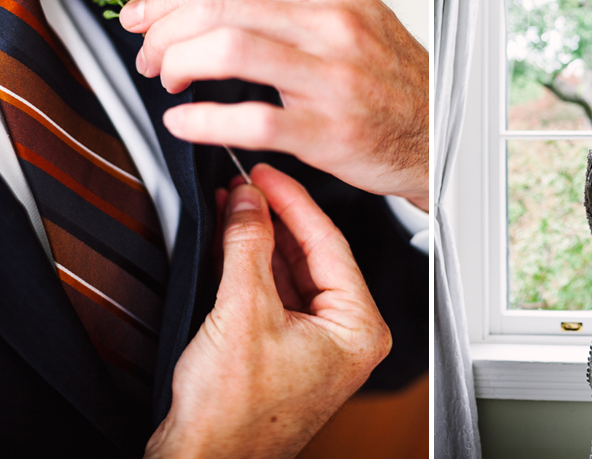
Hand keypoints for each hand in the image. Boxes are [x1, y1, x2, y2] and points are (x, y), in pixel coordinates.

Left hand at [120, 0, 428, 210]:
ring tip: (166, 80)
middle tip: (149, 53)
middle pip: (220, 8)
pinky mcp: (330, 130)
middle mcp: (337, 24)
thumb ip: (286, 9)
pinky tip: (183, 123)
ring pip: (228, 50)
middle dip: (164, 30)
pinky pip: (250, 119)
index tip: (146, 15)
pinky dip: (203, 120)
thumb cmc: (389, 82)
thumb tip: (207, 8)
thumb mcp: (350, 22)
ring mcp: (335, 77)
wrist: (439, 134)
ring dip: (177, 63)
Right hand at [143, 163, 391, 458]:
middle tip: (249, 186)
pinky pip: (277, 294)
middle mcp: (346, 336)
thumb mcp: (242, 312)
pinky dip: (254, 266)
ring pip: (292, 272)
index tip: (268, 175)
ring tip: (236, 204)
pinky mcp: (290, 349)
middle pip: (312, 255)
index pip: (329, 244)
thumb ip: (248, 246)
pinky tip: (235, 239)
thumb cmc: (233, 416)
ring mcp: (319, 344)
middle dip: (276, 219)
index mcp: (358, 328)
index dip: (294, 202)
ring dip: (262, 239)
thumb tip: (250, 201)